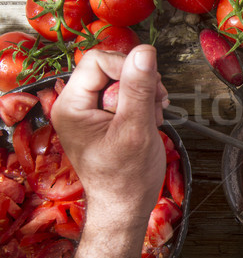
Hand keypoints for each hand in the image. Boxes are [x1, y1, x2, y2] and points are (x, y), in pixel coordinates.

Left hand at [51, 45, 167, 257]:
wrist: (127, 207)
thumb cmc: (127, 178)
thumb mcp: (135, 130)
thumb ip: (138, 89)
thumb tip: (144, 51)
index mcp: (72, 105)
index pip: (97, 61)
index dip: (127, 67)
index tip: (150, 88)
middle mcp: (78, 104)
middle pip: (112, 68)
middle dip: (140, 84)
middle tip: (156, 106)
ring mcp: (93, 111)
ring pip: (124, 80)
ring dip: (146, 94)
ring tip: (153, 118)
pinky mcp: (108, 117)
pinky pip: (129, 94)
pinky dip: (145, 103)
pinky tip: (152, 120)